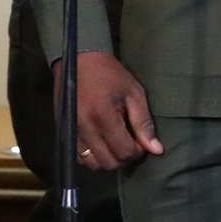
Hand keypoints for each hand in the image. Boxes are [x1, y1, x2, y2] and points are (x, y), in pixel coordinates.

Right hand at [54, 51, 162, 170]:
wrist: (78, 58)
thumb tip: (156, 150)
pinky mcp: (63, 129)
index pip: (124, 152)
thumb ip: (144, 123)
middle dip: (124, 158)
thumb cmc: (110, 74)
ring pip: (92, 163)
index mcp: (103, 116)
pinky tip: (100, 144)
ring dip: (107, 160)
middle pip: (109, 162)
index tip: (141, 142)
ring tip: (114, 145)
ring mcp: (72, 130)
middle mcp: (85, 127)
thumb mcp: (134, 93)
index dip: (138, 152)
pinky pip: (78, 156)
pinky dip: (91, 157)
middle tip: (130, 143)